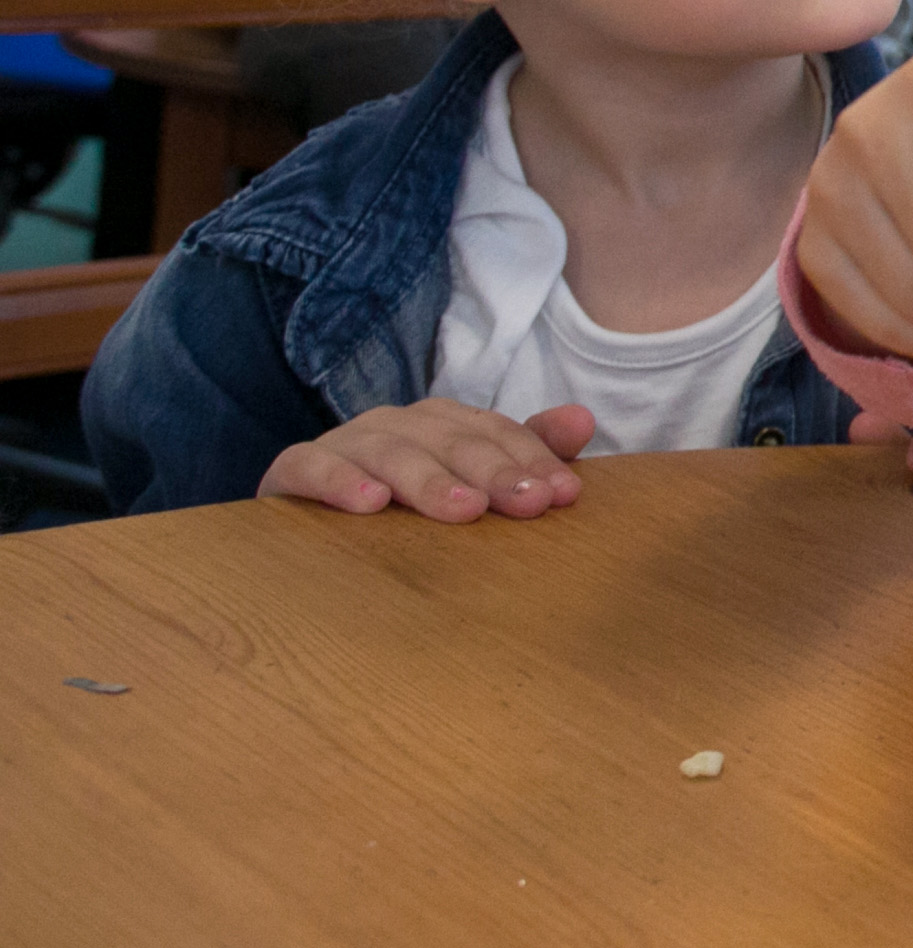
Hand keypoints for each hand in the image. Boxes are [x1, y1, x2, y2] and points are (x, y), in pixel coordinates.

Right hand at [259, 400, 598, 521]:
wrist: (306, 527)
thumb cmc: (406, 508)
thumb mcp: (470, 482)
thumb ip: (528, 451)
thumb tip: (584, 420)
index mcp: (442, 423)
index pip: (495, 433)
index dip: (532, 460)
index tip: (564, 495)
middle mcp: (396, 425)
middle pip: (451, 442)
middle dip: (493, 472)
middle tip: (527, 503)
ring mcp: (344, 444)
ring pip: (390, 452)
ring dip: (428, 480)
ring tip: (462, 510)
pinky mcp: (292, 470)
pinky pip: (311, 467)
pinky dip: (339, 481)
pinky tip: (370, 504)